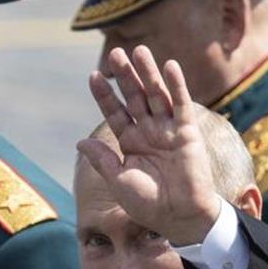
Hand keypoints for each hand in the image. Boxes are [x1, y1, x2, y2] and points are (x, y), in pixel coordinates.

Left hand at [76, 45, 221, 245]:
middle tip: (114, 54)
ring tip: (138, 51)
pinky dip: (176, 85)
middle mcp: (148, 132)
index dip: (105, 95)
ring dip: (148, 73)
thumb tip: (80, 142)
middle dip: (125, 76)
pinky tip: (169, 66)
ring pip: (156, 95)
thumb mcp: (119, 181)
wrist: (179, 217)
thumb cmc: (148, 204)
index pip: (115, 112)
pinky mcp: (187, 132)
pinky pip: (181, 104)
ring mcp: (168, 130)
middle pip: (134, 97)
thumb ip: (102, 160)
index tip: (93, 76)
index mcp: (130, 143)